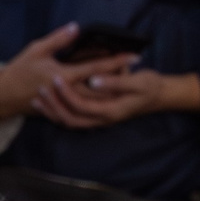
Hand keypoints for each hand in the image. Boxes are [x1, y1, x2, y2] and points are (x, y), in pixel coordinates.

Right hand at [0, 24, 124, 122]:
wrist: (5, 96)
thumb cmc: (21, 70)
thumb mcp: (37, 50)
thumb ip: (58, 39)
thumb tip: (77, 27)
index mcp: (64, 76)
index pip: (97, 67)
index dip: (117, 60)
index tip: (134, 55)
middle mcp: (70, 91)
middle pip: (104, 86)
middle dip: (121, 76)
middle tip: (136, 67)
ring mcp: (69, 103)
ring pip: (99, 98)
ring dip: (114, 87)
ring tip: (128, 76)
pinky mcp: (67, 109)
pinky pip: (89, 105)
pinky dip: (102, 97)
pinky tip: (111, 89)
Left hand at [33, 67, 199, 128]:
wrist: (160, 95)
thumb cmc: (150, 86)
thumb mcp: (138, 82)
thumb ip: (115, 82)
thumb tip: (93, 80)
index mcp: (111, 111)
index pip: (81, 106)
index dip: (67, 94)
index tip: (56, 78)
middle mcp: (103, 119)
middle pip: (70, 119)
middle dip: (54, 106)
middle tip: (41, 90)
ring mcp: (99, 119)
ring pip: (69, 122)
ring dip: (53, 111)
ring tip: (39, 98)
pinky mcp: (97, 115)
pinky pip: (73, 119)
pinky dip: (58, 113)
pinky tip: (50, 103)